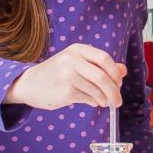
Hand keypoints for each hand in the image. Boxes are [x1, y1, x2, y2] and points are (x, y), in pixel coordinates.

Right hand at [7, 44, 126, 109]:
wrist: (29, 83)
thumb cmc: (57, 73)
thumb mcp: (77, 63)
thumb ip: (100, 65)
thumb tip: (124, 70)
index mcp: (77, 50)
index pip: (104, 58)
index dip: (115, 72)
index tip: (119, 82)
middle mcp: (72, 60)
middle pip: (102, 77)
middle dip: (114, 91)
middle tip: (118, 101)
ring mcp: (67, 76)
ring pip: (96, 90)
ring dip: (104, 99)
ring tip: (104, 101)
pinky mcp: (65, 92)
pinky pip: (88, 99)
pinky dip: (94, 102)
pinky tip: (92, 101)